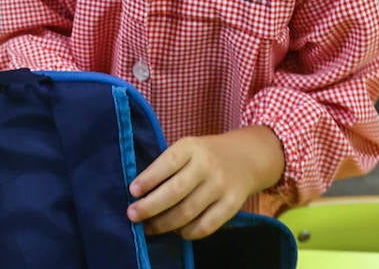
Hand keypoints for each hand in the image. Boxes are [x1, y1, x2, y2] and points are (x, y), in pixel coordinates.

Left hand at [128, 126, 284, 238]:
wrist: (246, 157)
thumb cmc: (205, 155)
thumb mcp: (187, 148)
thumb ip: (167, 166)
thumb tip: (139, 195)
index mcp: (191, 147)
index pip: (167, 163)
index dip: (148, 179)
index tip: (132, 191)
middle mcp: (207, 165)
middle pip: (175, 191)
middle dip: (150, 207)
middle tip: (132, 215)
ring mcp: (221, 186)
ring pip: (188, 212)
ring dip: (164, 224)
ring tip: (149, 228)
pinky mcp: (232, 205)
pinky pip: (206, 226)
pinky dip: (187, 233)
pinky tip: (176, 231)